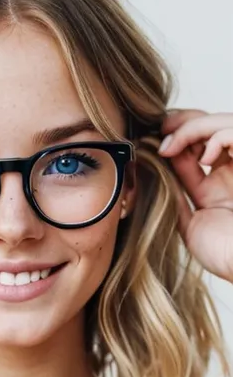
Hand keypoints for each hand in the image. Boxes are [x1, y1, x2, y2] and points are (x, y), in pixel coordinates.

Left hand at [158, 110, 232, 282]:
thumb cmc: (224, 254)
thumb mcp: (190, 225)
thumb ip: (175, 201)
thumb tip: (151, 176)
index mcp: (217, 185)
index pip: (195, 148)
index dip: (175, 137)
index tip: (153, 139)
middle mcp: (232, 172)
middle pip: (211, 128)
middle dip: (184, 122)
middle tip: (161, 129)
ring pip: (224, 124)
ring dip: (195, 126)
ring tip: (173, 144)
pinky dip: (219, 137)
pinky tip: (205, 156)